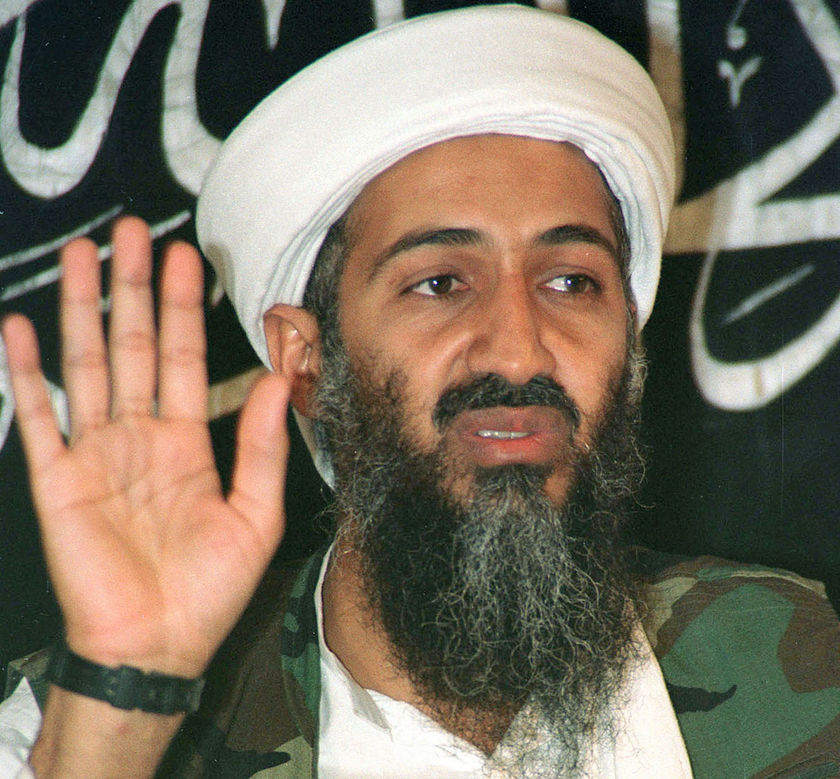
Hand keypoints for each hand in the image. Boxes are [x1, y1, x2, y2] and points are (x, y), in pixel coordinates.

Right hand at [2, 217, 289, 677]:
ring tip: (83, 256)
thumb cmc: (210, 589)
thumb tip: (276, 381)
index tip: (189, 258)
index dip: (185, 308)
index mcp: (186, 443)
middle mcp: (139, 438)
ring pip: (87, 365)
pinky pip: (38, 418)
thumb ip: (260, 445)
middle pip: (134, 346)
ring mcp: (95, 454)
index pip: (183, 358)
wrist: (158, 646)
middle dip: (134, 289)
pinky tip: (19, 327)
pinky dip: (27, 373)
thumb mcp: (256, 513)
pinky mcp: (57, 481)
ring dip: (84, 310)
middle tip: (135, 232)